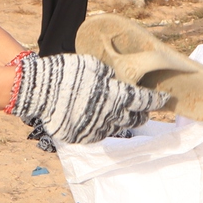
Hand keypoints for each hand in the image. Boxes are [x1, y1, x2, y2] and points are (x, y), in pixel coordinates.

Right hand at [8, 53, 165, 151]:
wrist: (37, 90)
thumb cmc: (66, 72)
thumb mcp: (94, 65)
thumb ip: (112, 77)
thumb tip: (120, 83)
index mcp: (115, 96)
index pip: (144, 101)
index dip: (157, 100)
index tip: (164, 99)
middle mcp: (109, 116)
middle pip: (134, 118)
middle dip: (142, 113)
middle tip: (143, 109)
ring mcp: (95, 129)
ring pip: (117, 128)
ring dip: (123, 121)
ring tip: (122, 114)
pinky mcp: (81, 137)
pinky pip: (98, 133)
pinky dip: (103, 127)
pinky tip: (101, 119)